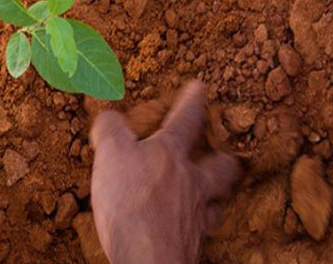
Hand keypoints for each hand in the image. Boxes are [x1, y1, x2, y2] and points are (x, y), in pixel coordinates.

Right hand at [90, 81, 239, 263]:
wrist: (148, 259)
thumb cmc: (132, 204)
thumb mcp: (110, 154)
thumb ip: (110, 130)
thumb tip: (108, 116)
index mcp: (171, 154)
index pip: (186, 119)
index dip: (192, 100)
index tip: (200, 87)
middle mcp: (192, 182)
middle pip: (219, 166)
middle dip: (223, 157)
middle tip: (225, 154)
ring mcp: (196, 215)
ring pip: (215, 201)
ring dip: (214, 195)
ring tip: (211, 195)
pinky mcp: (190, 243)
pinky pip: (200, 230)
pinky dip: (196, 226)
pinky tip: (188, 227)